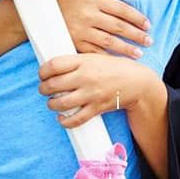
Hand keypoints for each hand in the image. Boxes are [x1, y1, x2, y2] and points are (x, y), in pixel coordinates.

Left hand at [38, 53, 158, 127]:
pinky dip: (64, 121)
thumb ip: (76, 61)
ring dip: (51, 104)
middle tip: (44, 89)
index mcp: (84, 61)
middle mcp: (86, 77)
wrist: (137, 82)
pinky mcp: (97, 108)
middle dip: (43, 89)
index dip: (42, 71)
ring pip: (61, 103)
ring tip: (52, 102)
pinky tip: (62, 117)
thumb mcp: (95, 57)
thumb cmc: (114, 68)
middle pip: (53, 85)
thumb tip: (54, 67)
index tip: (42, 74)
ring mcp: (91, 94)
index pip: (54, 65)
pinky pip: (75, 119)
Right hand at [57, 0, 150, 58]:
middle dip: (136, 35)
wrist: (35, 7)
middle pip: (119, 27)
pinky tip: (116, 61)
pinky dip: (106, 57)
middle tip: (149, 41)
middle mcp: (89, 15)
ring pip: (109, 41)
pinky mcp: (73, 41)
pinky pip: (93, 51)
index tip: (147, 25)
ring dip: (125, 49)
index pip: (121, 9)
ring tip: (138, 54)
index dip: (136, 18)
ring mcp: (81, 30)